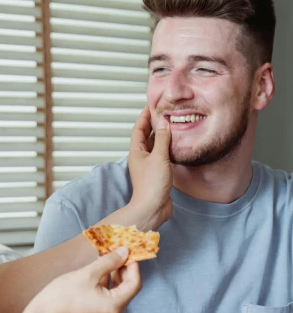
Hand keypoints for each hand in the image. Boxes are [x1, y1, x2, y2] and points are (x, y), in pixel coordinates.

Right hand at [31, 248, 141, 312]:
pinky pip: (108, 298)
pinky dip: (106, 284)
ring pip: (117, 292)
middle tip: (118, 251)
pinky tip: (100, 270)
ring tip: (108, 257)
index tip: (128, 250)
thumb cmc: (63, 295)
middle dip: (124, 268)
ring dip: (114, 275)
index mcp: (115, 306)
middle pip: (127, 288)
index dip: (133, 265)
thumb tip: (125, 251)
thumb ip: (109, 262)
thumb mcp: (88, 274)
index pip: (134, 283)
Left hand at [127, 106, 172, 229]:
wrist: (152, 208)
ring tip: (172, 126)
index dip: (144, 116)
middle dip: (154, 124)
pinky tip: (176, 146)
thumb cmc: (151, 185)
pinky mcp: (157, 173)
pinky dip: (167, 149)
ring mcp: (148, 166)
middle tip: (165, 113)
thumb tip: (164, 123)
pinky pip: (161, 156)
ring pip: (154, 146)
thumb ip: (162, 139)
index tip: (152, 105)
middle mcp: (141, 157)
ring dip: (162, 136)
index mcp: (136, 151)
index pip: (138, 128)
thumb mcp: (159, 157)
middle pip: (146, 136)